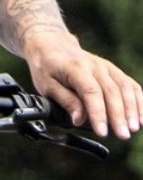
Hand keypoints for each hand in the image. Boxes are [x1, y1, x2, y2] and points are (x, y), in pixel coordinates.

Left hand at [25, 32, 142, 139]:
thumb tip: (79, 120)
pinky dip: (139, 101)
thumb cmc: (46, 67)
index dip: (98, 113)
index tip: (102, 132)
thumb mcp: (46, 85)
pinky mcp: (113, 71)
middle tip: (122, 135)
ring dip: (133, 110)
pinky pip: (130, 85)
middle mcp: (95, 66)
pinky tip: (141, 117)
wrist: (52, 44)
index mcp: (75, 68)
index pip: (91, 92)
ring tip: (134, 129)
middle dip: (119, 116)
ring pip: (125, 88)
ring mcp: (107, 67)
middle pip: (112, 92)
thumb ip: (65, 101)